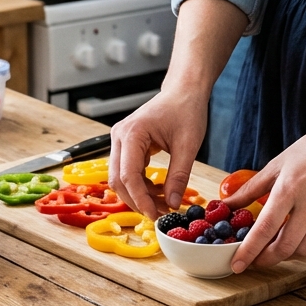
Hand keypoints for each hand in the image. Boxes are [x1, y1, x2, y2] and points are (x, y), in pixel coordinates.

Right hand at [109, 88, 209, 219]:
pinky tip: (159, 190)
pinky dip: (141, 185)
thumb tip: (172, 203)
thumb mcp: (188, 145)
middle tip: (159, 214)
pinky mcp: (126, 145)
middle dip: (137, 200)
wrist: (183, 91)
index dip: (140, 199)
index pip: (128, 175)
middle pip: (118, 180)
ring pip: (120, 178)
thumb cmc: (186, 109)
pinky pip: (127, 171)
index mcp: (132, 133)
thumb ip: (179, 176)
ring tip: (163, 203)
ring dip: (139, 194)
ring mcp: (120, 141)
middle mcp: (119, 137)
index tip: (155, 215)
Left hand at [221, 62, 305, 272]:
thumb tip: (228, 205)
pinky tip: (295, 239)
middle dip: (266, 260)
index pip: (265, 229)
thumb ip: (251, 190)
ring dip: (285, 254)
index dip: (249, 251)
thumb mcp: (278, 164)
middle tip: (254, 260)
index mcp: (289, 189)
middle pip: (285, 247)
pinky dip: (304, 247)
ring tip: (273, 247)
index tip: (238, 265)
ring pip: (303, 249)